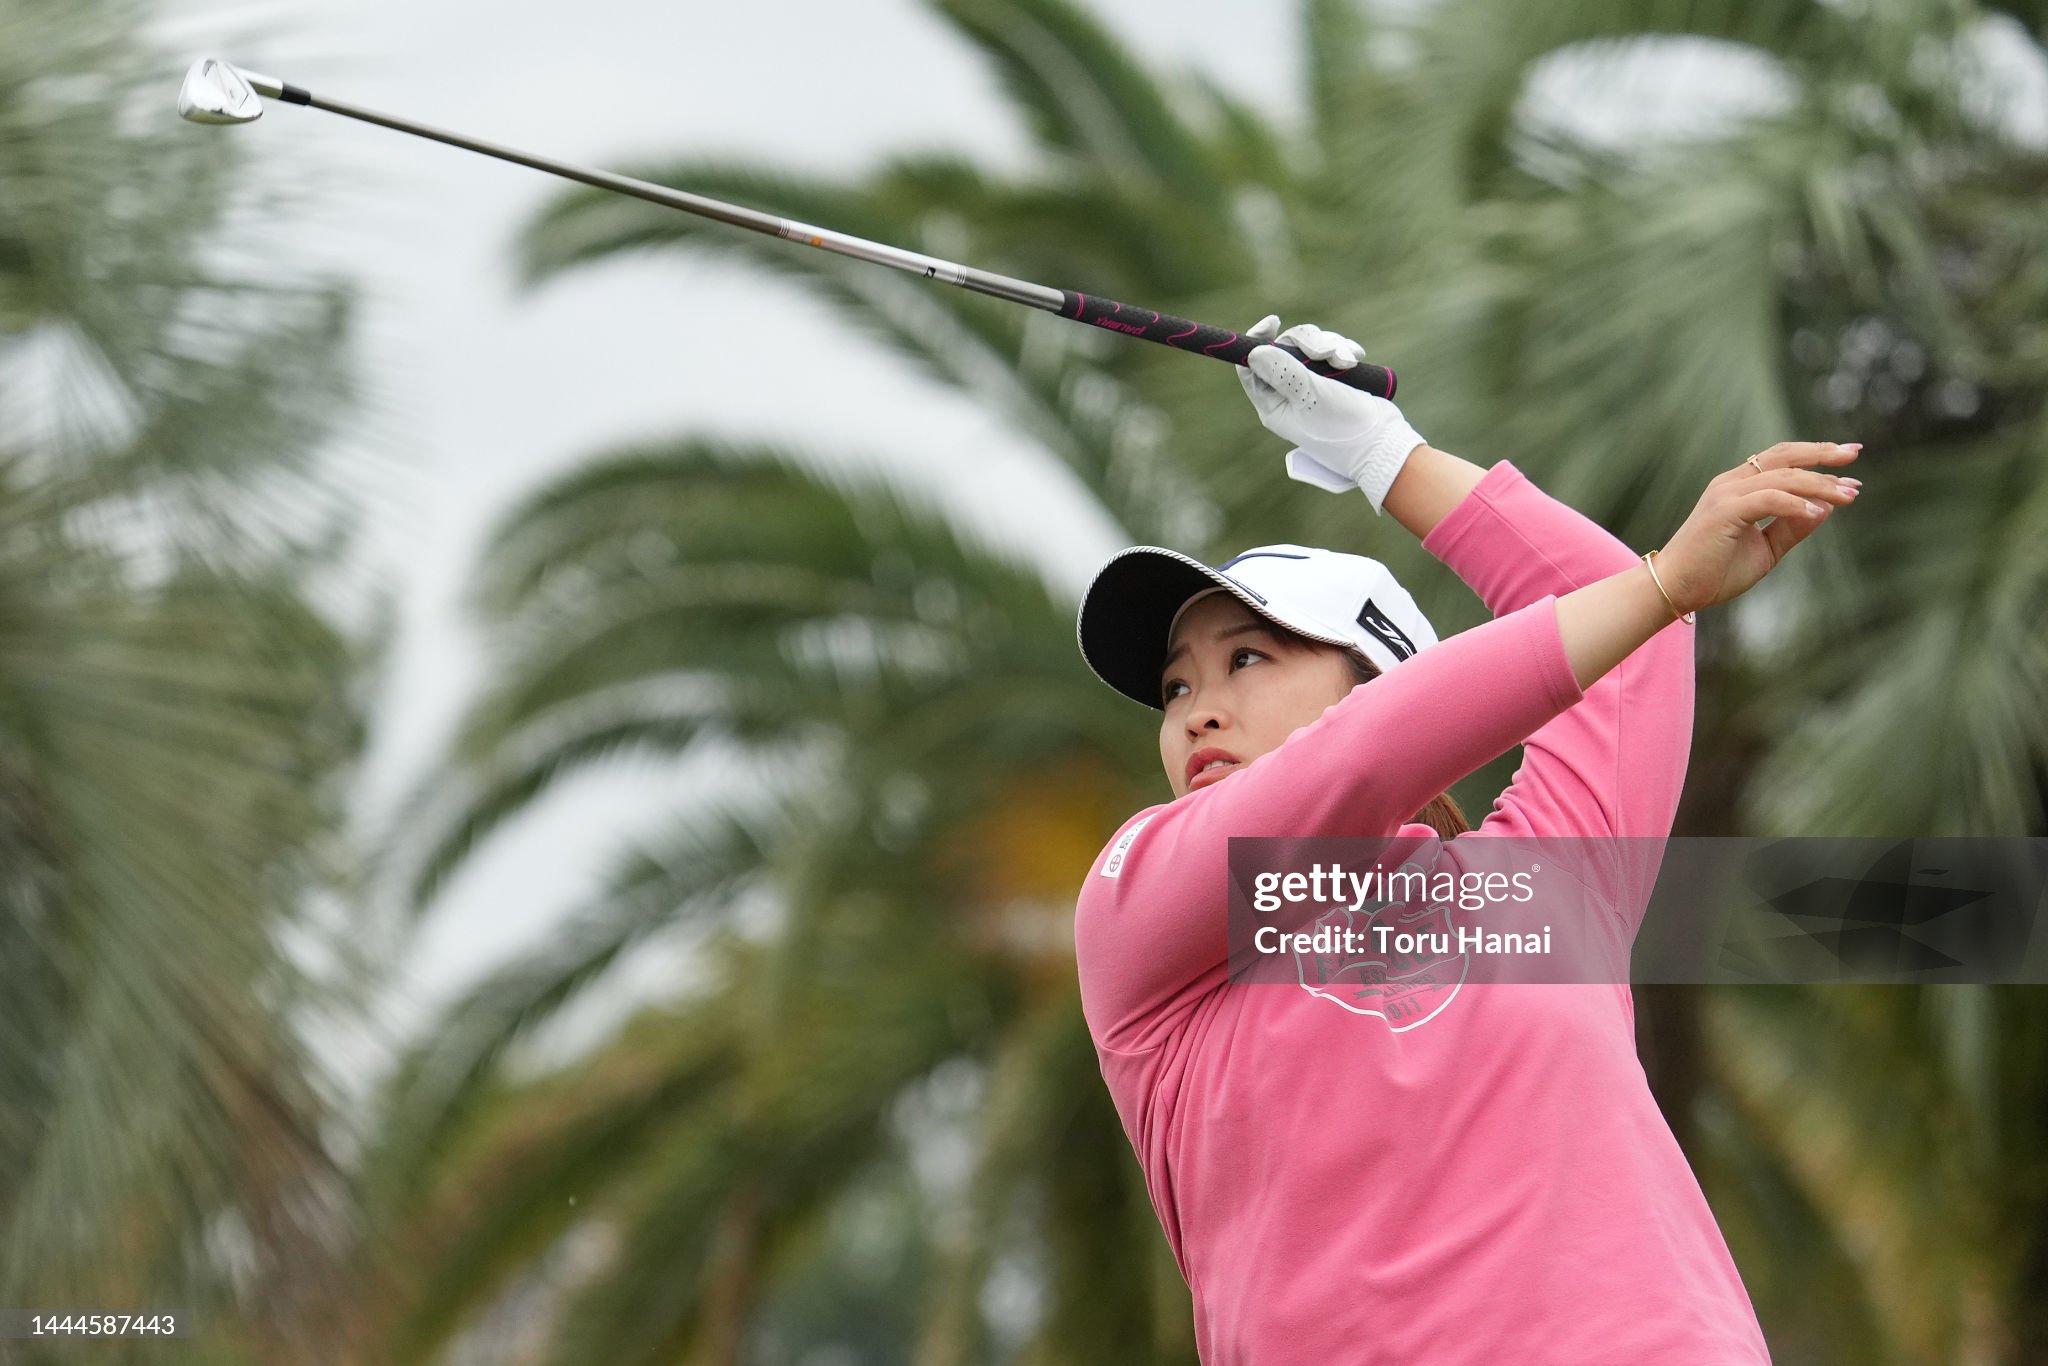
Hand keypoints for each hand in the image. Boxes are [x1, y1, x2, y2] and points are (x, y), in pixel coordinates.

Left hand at [1236, 315, 1426, 514]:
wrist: (1383, 441)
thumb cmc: (1343, 427)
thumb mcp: (1311, 397)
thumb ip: (1283, 373)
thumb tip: (1253, 352)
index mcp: (1273, 404)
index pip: (1251, 367)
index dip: (1258, 341)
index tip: (1273, 322)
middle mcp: (1288, 394)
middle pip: (1283, 349)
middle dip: (1308, 343)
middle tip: (1328, 352)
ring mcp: (1310, 385)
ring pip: (1309, 346)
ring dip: (1330, 346)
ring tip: (1347, 361)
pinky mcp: (1332, 379)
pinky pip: (1330, 351)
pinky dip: (1342, 350)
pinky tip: (1356, 358)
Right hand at [1652, 442, 1863, 615]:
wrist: (1675, 590)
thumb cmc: (1714, 573)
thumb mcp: (1765, 549)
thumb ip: (1792, 528)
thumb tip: (1825, 509)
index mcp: (1738, 488)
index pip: (1782, 462)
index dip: (1817, 462)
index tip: (1850, 474)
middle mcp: (1732, 483)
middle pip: (1784, 455)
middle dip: (1822, 452)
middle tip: (1854, 453)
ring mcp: (1726, 495)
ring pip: (1783, 477)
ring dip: (1819, 484)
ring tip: (1847, 496)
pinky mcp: (1724, 511)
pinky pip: (1769, 499)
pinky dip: (1796, 504)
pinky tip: (1818, 513)